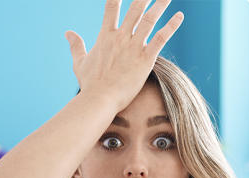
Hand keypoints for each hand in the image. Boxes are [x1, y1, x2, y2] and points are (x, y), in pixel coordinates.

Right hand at [67, 0, 182, 113]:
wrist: (100, 99)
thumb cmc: (90, 84)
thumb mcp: (80, 62)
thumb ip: (76, 45)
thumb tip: (68, 32)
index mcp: (106, 36)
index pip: (111, 8)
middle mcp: (120, 37)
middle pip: (135, 10)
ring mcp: (133, 47)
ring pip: (149, 20)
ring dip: (160, 5)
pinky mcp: (146, 59)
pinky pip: (161, 38)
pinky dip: (171, 26)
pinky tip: (180, 16)